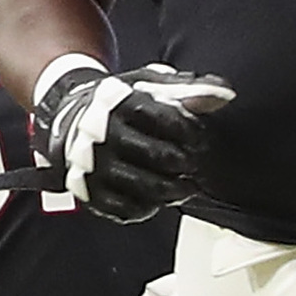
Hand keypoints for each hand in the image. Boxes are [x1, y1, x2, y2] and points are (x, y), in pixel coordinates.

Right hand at [36, 58, 234, 223]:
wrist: (70, 118)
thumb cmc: (120, 103)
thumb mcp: (149, 85)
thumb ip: (188, 89)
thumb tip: (226, 94)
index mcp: (116, 103)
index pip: (161, 118)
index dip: (187, 130)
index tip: (199, 138)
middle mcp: (101, 135)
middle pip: (155, 155)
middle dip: (183, 162)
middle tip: (192, 162)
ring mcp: (93, 167)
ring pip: (143, 186)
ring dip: (173, 189)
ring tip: (185, 185)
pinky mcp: (90, 193)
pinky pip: (126, 210)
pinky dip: (148, 208)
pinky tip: (158, 198)